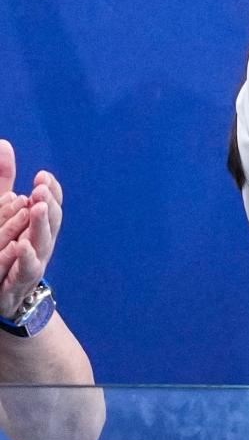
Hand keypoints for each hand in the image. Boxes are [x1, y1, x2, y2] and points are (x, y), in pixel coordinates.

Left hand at [0, 139, 62, 319]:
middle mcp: (42, 242)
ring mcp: (35, 262)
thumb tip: (4, 143)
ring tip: (37, 207)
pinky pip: (27, 269)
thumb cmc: (5, 250)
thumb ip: (4, 180)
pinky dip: (26, 257)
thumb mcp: (3, 211)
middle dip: (48, 202)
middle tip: (41, 187)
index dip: (51, 190)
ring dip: (41, 224)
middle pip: (52, 220)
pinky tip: (21, 245)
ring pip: (43, 242)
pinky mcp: (20, 281)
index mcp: (40, 225)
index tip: (42, 175)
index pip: (52, 203)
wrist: (3, 296)